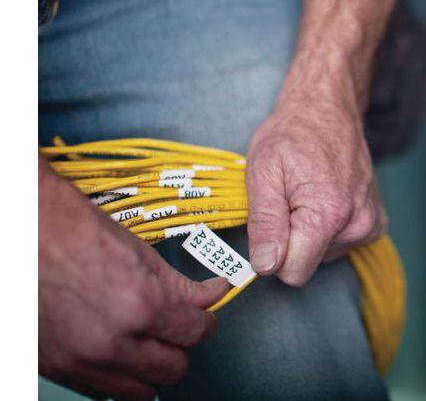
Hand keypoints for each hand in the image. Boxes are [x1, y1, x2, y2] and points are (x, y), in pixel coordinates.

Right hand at [39, 159, 227, 400]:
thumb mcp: (141, 252)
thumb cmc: (78, 231)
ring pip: (140, 390)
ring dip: (152, 368)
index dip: (206, 323)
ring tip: (149, 339)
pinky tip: (119, 348)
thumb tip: (212, 295)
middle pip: (172, 369)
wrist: (24, 228)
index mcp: (140, 306)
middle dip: (182, 346)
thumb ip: (181, 284)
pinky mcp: (54, 367)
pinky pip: (102, 390)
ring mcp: (79, 361)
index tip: (206, 316)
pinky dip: (119, 375)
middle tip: (178, 326)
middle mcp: (111, 343)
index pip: (194, 333)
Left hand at [246, 77, 386, 285]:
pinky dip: (325, 229)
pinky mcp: (375, 222)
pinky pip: (339, 244)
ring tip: (303, 195)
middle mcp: (357, 224)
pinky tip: (322, 199)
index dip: (271, 254)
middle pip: (307, 265)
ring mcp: (370, 224)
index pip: (292, 273)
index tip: (268, 225)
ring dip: (307, 232)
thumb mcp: (263, 172)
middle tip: (286, 202)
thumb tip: (264, 266)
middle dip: (289, 241)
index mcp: (327, 214)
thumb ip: (264, 223)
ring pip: (322, 255)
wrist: (325, 110)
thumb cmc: (291, 135)